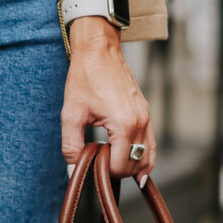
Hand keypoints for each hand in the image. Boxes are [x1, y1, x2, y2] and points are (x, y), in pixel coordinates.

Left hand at [60, 20, 154, 179]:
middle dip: (117, 170)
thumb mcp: (71, 114)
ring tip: (112, 164)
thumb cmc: (84, 77)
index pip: (120, 165)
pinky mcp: (146, 113)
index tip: (90, 161)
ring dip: (131, 166)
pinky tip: (134, 166)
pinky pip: (151, 144)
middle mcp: (140, 122)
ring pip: (148, 157)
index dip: (103, 169)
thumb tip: (74, 172)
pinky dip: (143, 157)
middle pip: (135, 165)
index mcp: (123, 124)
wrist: (99, 50)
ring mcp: (146, 117)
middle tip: (98, 161)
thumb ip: (71, 147)